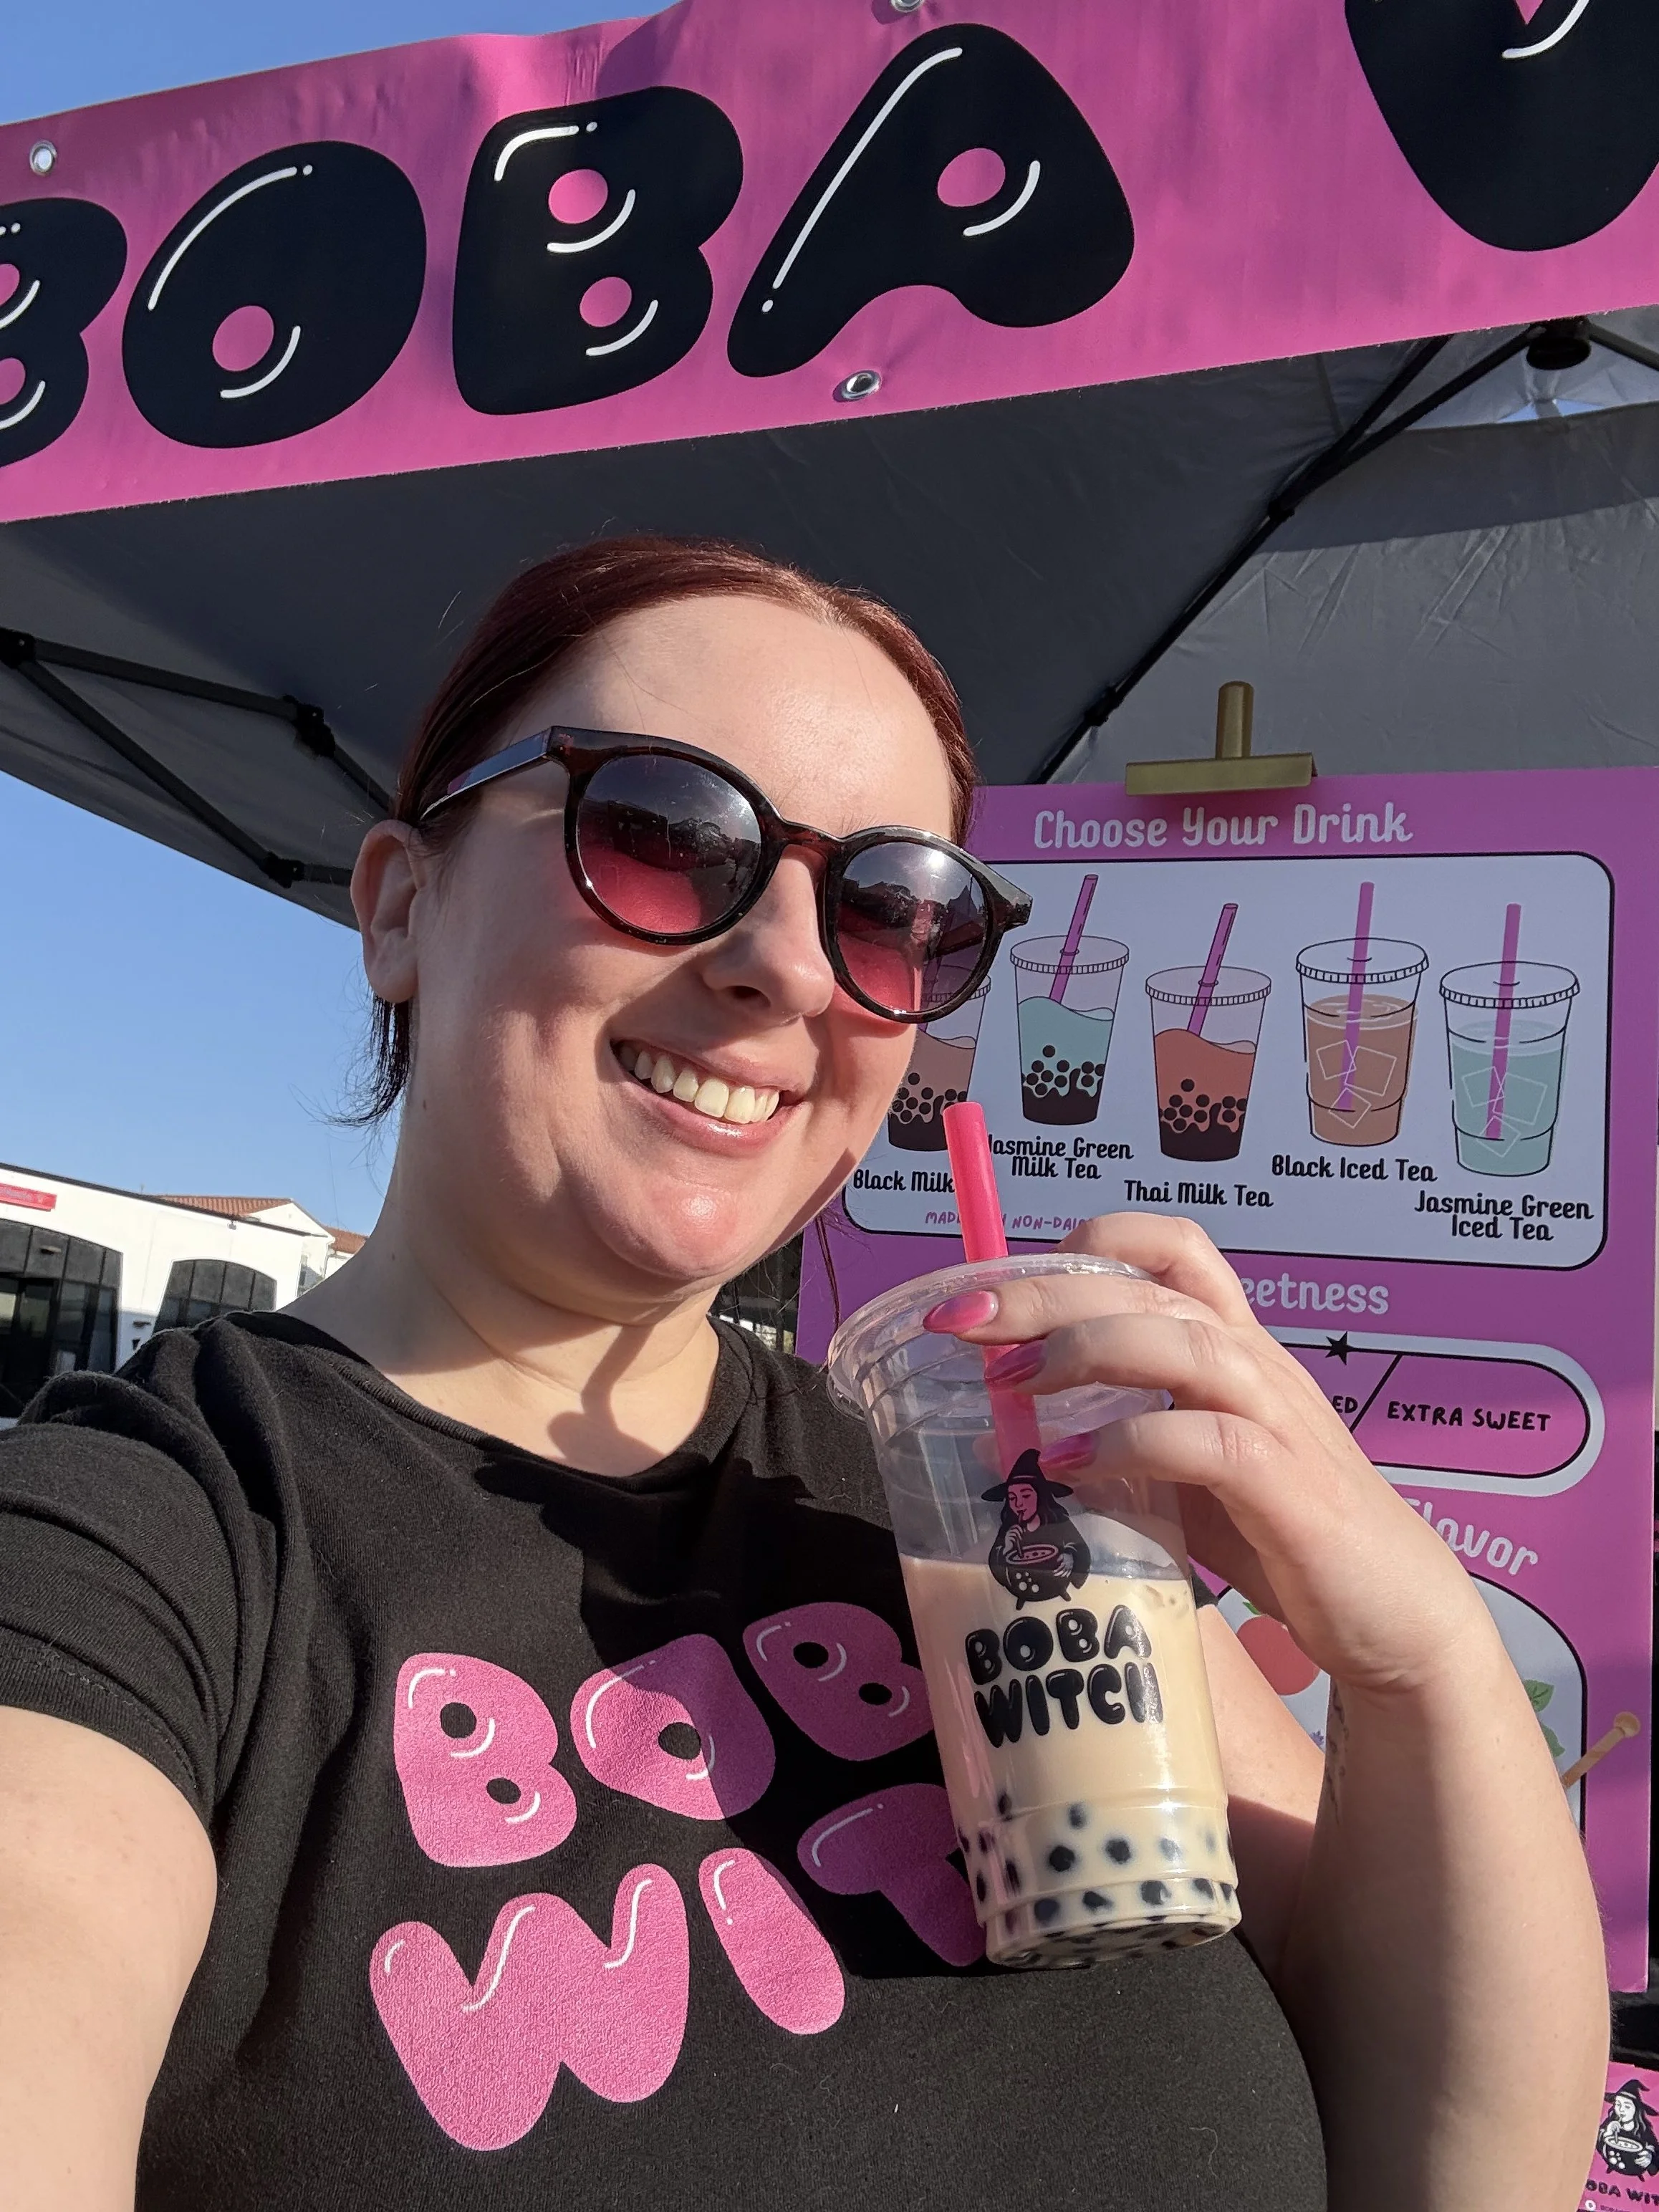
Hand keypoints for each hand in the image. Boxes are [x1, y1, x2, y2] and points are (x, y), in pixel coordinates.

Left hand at [924, 1213, 1493, 1699]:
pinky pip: (1209, 1441)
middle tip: (962, 1324)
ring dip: (1084, 1350)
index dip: (1086, 1241)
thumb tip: (1004, 1437)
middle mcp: (1255, 1364)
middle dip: (1045, 1292)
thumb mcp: (1186, 1471)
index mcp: (1233, 1346)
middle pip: (1148, 1287)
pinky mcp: (1290, 1488)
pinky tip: (1072, 1466)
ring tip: (1010, 1384)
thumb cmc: (1280, 1536)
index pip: (1170, 1248)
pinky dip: (1131, 1444)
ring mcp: (1278, 1420)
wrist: (1396, 1617)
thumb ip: (1118, 1436)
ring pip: (1181, 1341)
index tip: (1005, 1284)